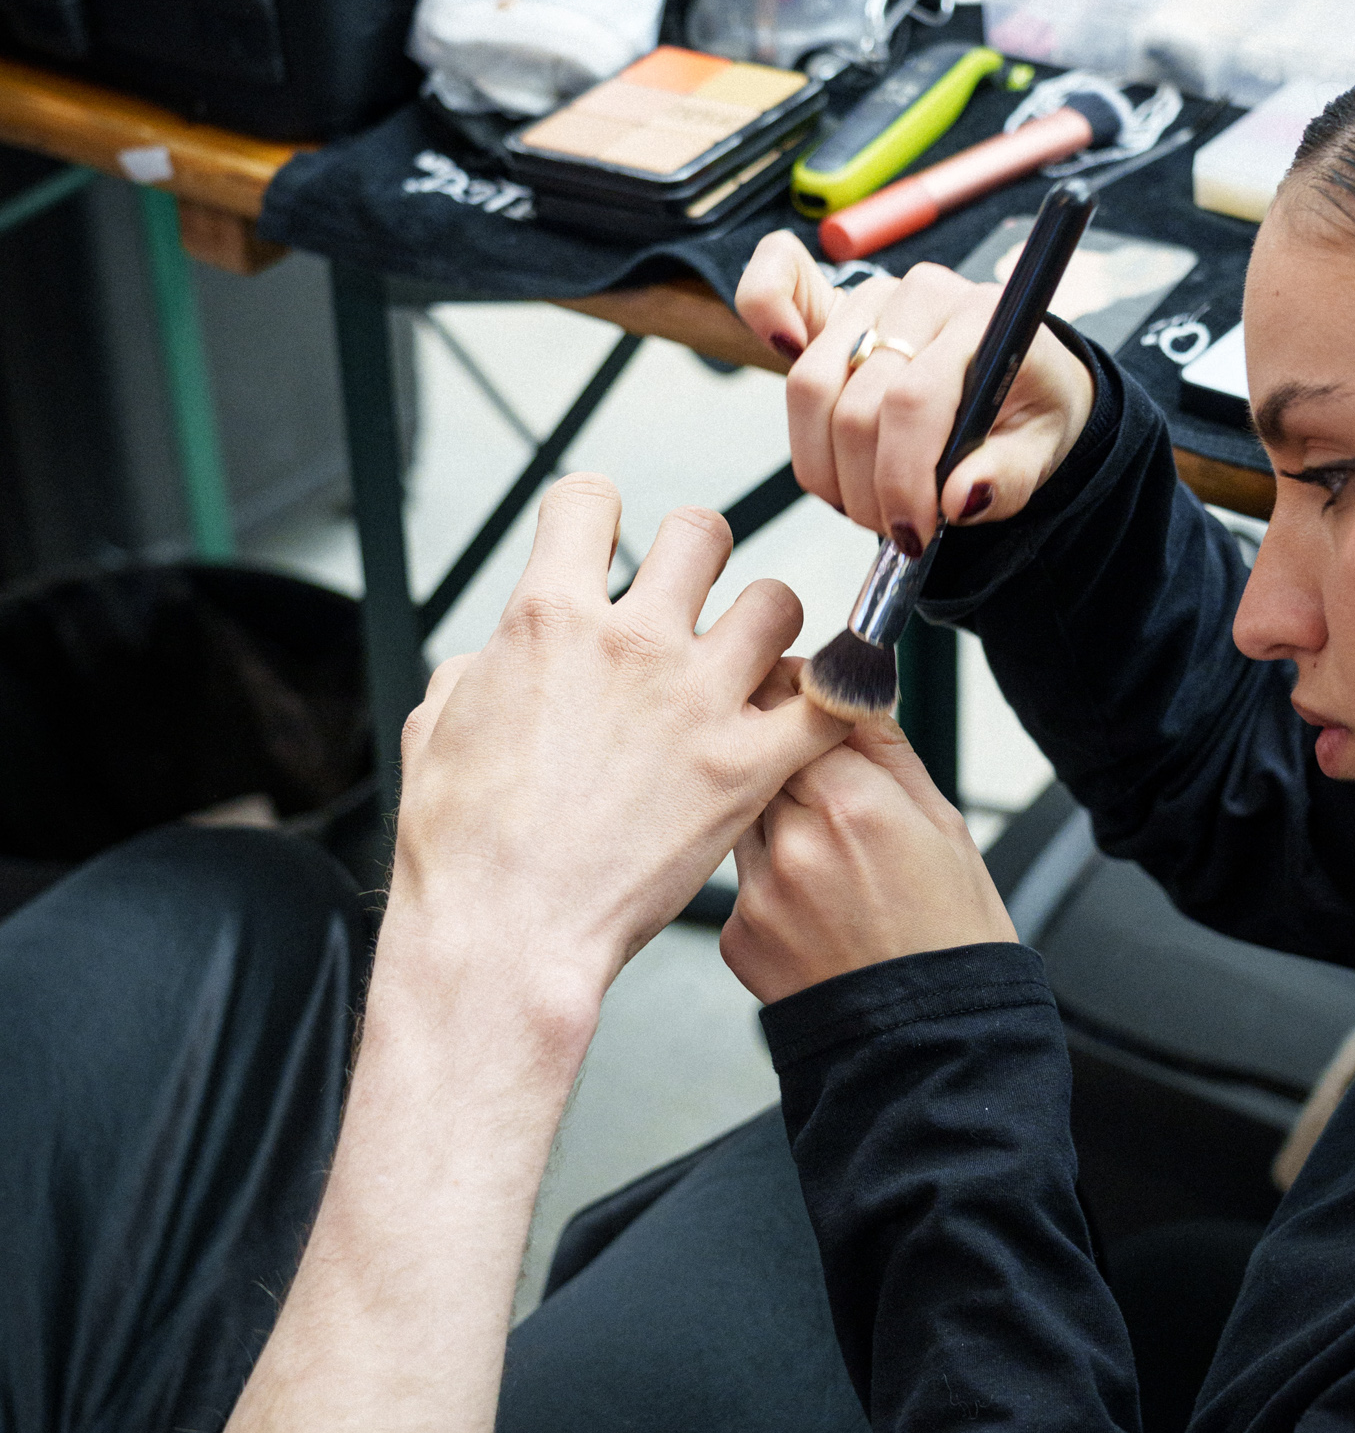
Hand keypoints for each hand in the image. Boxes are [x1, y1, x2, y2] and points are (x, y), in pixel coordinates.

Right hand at [378, 475, 847, 1061]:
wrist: (504, 932)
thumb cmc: (462, 849)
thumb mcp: (437, 727)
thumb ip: (481, 671)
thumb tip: (500, 660)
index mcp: (548, 620)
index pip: (588, 500)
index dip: (596, 513)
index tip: (603, 536)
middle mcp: (632, 643)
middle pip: (702, 532)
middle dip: (698, 555)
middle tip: (690, 598)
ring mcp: (698, 701)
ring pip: (777, 603)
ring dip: (766, 626)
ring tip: (751, 662)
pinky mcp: (747, 767)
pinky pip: (831, 702)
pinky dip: (839, 697)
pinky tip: (824, 707)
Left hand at [722, 692, 1016, 1003]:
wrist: (931, 1047)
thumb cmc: (952, 938)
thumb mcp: (944, 826)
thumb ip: (885, 749)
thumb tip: (854, 688)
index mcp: (853, 805)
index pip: (790, 708)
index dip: (795, 696)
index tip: (804, 697)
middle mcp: (793, 844)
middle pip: (758, 760)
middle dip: (781, 757)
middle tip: (822, 783)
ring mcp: (757, 893)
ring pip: (746, 819)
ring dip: (775, 820)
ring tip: (831, 861)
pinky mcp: (737, 936)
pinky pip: (742, 882)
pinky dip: (771, 885)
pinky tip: (816, 912)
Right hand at [735, 230, 1094, 548]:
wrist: (1021, 374)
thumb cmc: (1029, 408)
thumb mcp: (1042, 451)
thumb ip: (1007, 477)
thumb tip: (960, 498)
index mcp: (984, 318)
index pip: (913, 402)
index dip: (901, 480)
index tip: (913, 534)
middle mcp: (923, 295)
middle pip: (856, 406)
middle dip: (866, 490)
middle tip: (894, 529)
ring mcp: (874, 296)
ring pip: (810, 384)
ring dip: (824, 465)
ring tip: (862, 500)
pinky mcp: (835, 301)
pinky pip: (777, 282)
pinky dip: (764, 308)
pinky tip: (782, 344)